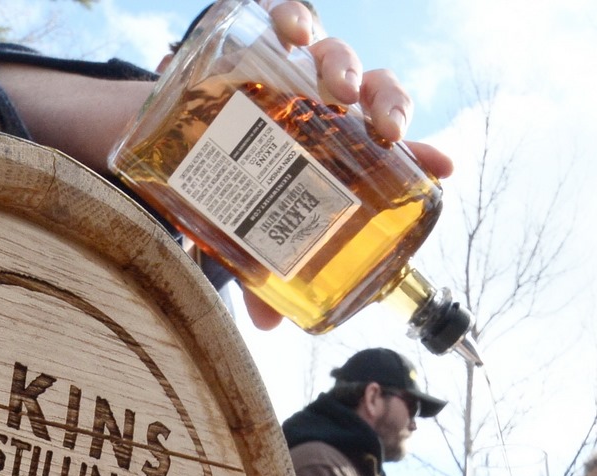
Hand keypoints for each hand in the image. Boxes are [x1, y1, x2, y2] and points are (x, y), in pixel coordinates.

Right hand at [242, 1, 452, 327]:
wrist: (153, 132)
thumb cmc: (214, 180)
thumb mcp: (238, 228)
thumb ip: (258, 266)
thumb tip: (267, 324)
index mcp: (329, 144)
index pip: (385, 144)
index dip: (420, 152)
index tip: (443, 167)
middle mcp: (317, 102)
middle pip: (371, 89)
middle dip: (386, 102)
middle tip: (379, 129)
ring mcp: (288, 69)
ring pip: (333, 50)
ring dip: (341, 65)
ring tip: (331, 90)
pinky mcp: (250, 41)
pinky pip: (280, 16)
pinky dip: (289, 18)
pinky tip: (291, 35)